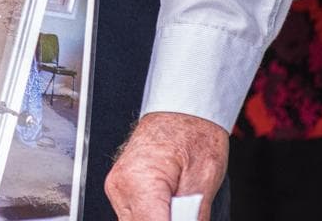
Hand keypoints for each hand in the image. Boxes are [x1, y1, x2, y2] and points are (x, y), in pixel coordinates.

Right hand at [105, 112, 227, 220]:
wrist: (182, 110)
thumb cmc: (193, 133)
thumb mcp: (204, 181)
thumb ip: (192, 217)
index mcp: (139, 181)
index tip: (185, 217)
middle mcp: (121, 186)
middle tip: (187, 212)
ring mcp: (117, 188)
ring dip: (159, 219)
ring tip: (179, 209)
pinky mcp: (121, 190)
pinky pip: (135, 216)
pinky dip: (153, 216)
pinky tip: (169, 208)